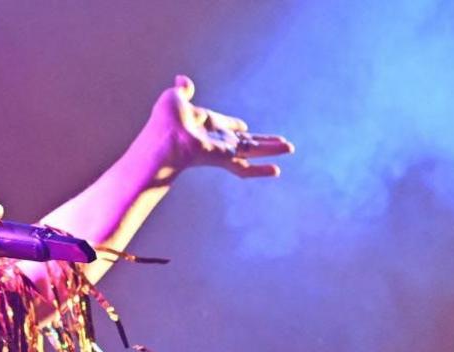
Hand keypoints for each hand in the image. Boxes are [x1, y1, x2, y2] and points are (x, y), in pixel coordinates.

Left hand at [148, 75, 293, 180]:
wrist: (163, 138)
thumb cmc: (164, 121)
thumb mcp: (175, 98)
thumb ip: (183, 90)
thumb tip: (182, 79)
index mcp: (206, 125)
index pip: (224, 125)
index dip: (233, 124)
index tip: (243, 126)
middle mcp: (217, 139)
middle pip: (245, 141)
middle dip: (264, 141)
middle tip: (281, 141)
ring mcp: (222, 151)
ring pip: (253, 152)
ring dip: (272, 149)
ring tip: (290, 147)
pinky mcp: (225, 159)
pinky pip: (246, 168)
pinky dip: (261, 170)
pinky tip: (276, 170)